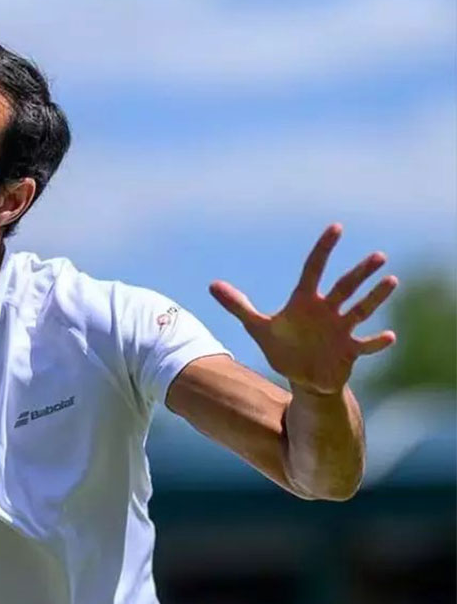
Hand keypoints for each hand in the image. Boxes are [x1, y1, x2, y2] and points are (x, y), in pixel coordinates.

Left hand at [210, 223, 396, 396]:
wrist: (301, 376)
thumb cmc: (283, 347)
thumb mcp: (258, 327)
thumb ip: (238, 305)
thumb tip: (212, 285)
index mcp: (305, 302)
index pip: (314, 269)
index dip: (323, 249)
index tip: (336, 227)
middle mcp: (327, 311)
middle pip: (345, 287)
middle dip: (360, 273)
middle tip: (378, 256)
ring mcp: (341, 330)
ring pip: (361, 310)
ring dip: (375, 297)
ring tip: (391, 281)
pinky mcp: (349, 350)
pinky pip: (366, 345)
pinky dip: (377, 341)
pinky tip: (389, 335)